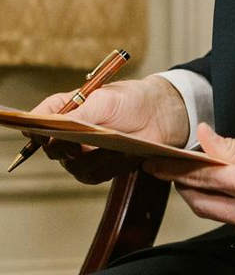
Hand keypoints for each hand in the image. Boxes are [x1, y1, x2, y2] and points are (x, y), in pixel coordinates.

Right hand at [35, 76, 189, 184]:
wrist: (161, 113)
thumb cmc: (131, 100)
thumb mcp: (104, 100)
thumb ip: (77, 115)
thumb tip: (50, 135)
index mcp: (64, 111)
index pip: (36, 121)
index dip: (33, 128)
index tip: (40, 132)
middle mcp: (68, 134)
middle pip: (51, 149)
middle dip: (66, 147)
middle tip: (81, 143)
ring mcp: (83, 153)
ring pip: (72, 166)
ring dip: (90, 158)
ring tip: (110, 146)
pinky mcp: (100, 167)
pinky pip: (93, 175)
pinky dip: (105, 166)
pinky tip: (119, 154)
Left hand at [144, 123, 234, 257]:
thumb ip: (231, 147)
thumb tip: (202, 140)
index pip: (199, 178)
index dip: (173, 170)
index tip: (155, 165)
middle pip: (200, 204)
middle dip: (187, 188)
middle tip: (184, 174)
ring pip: (219, 219)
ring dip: (214, 202)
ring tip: (224, 185)